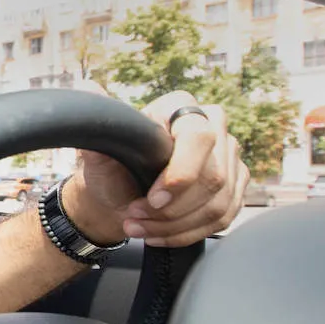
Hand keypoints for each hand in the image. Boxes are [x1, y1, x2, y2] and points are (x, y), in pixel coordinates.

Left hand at [66, 91, 248, 247]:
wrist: (117, 194)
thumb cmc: (111, 167)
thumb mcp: (98, 147)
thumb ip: (98, 123)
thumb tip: (89, 89)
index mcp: (181, 106)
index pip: (199, 138)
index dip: (180, 175)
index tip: (152, 199)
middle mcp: (213, 125)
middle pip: (213, 178)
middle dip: (170, 210)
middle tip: (135, 217)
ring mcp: (229, 156)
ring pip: (218, 203)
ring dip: (175, 225)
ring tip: (140, 228)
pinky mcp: (234, 186)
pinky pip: (222, 218)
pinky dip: (187, 233)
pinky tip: (159, 234)